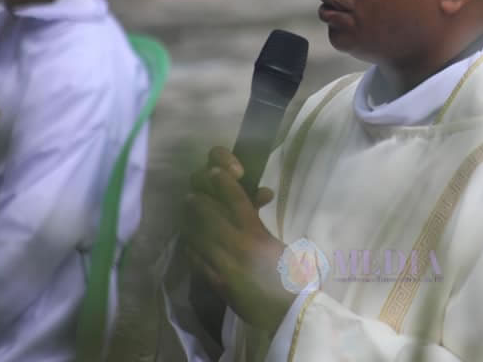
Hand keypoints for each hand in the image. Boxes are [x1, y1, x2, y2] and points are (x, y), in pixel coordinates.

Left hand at [182, 146, 294, 333]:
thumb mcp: (279, 245)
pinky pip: (196, 258)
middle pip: (209, 213)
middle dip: (199, 199)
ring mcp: (223, 264)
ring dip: (191, 221)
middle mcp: (237, 245)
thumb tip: (255, 207)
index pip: (235, 199)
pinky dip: (191, 246)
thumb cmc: (292, 275)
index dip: (222, 182)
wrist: (289, 311)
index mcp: (257, 234)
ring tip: (189, 213)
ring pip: (197, 234)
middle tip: (194, 193)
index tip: (215, 171)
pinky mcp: (215, 282)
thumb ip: (260, 227)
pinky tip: (191, 242)